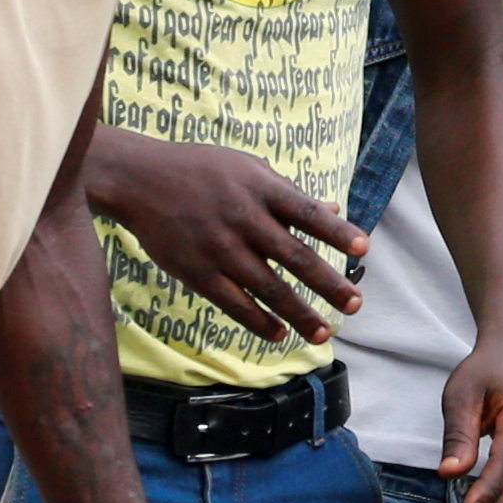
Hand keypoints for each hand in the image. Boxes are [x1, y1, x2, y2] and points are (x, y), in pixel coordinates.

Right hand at [86, 133, 361, 348]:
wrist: (139, 180)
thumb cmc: (201, 170)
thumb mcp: (247, 168)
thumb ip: (288, 192)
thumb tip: (333, 207)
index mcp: (260, 189)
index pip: (307, 212)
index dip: (337, 231)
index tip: (363, 249)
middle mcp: (244, 219)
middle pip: (295, 256)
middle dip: (329, 284)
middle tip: (355, 304)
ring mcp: (220, 248)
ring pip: (269, 288)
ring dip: (300, 313)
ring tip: (323, 333)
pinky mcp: (198, 271)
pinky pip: (234, 303)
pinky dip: (259, 321)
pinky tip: (280, 334)